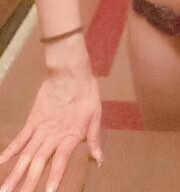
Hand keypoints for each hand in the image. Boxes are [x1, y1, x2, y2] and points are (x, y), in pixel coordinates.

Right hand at [0, 72, 101, 191]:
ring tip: (5, 189)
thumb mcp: (96, 114)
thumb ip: (94, 138)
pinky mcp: (33, 119)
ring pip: (26, 154)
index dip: (55, 176)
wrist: (70, 71)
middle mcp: (53, 135)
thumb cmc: (87, 92)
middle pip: (38, 162)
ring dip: (16, 172)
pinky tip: (2, 162)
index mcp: (71, 135)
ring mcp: (41, 128)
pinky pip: (20, 137)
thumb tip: (99, 160)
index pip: (61, 160)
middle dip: (29, 182)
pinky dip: (11, 150)